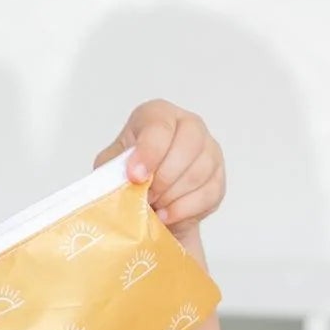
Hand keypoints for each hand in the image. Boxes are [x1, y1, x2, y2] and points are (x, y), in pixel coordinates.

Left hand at [94, 101, 225, 235]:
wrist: (149, 199)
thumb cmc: (128, 175)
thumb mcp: (111, 168)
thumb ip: (114, 169)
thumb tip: (127, 179)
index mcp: (158, 114)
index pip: (160, 127)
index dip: (149, 153)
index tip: (135, 177)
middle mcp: (189, 124)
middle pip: (188, 146)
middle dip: (163, 178)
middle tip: (146, 197)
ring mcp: (209, 149)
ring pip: (199, 172)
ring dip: (172, 196)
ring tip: (154, 206)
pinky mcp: (218, 177)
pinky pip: (209, 194)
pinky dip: (185, 210)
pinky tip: (167, 215)